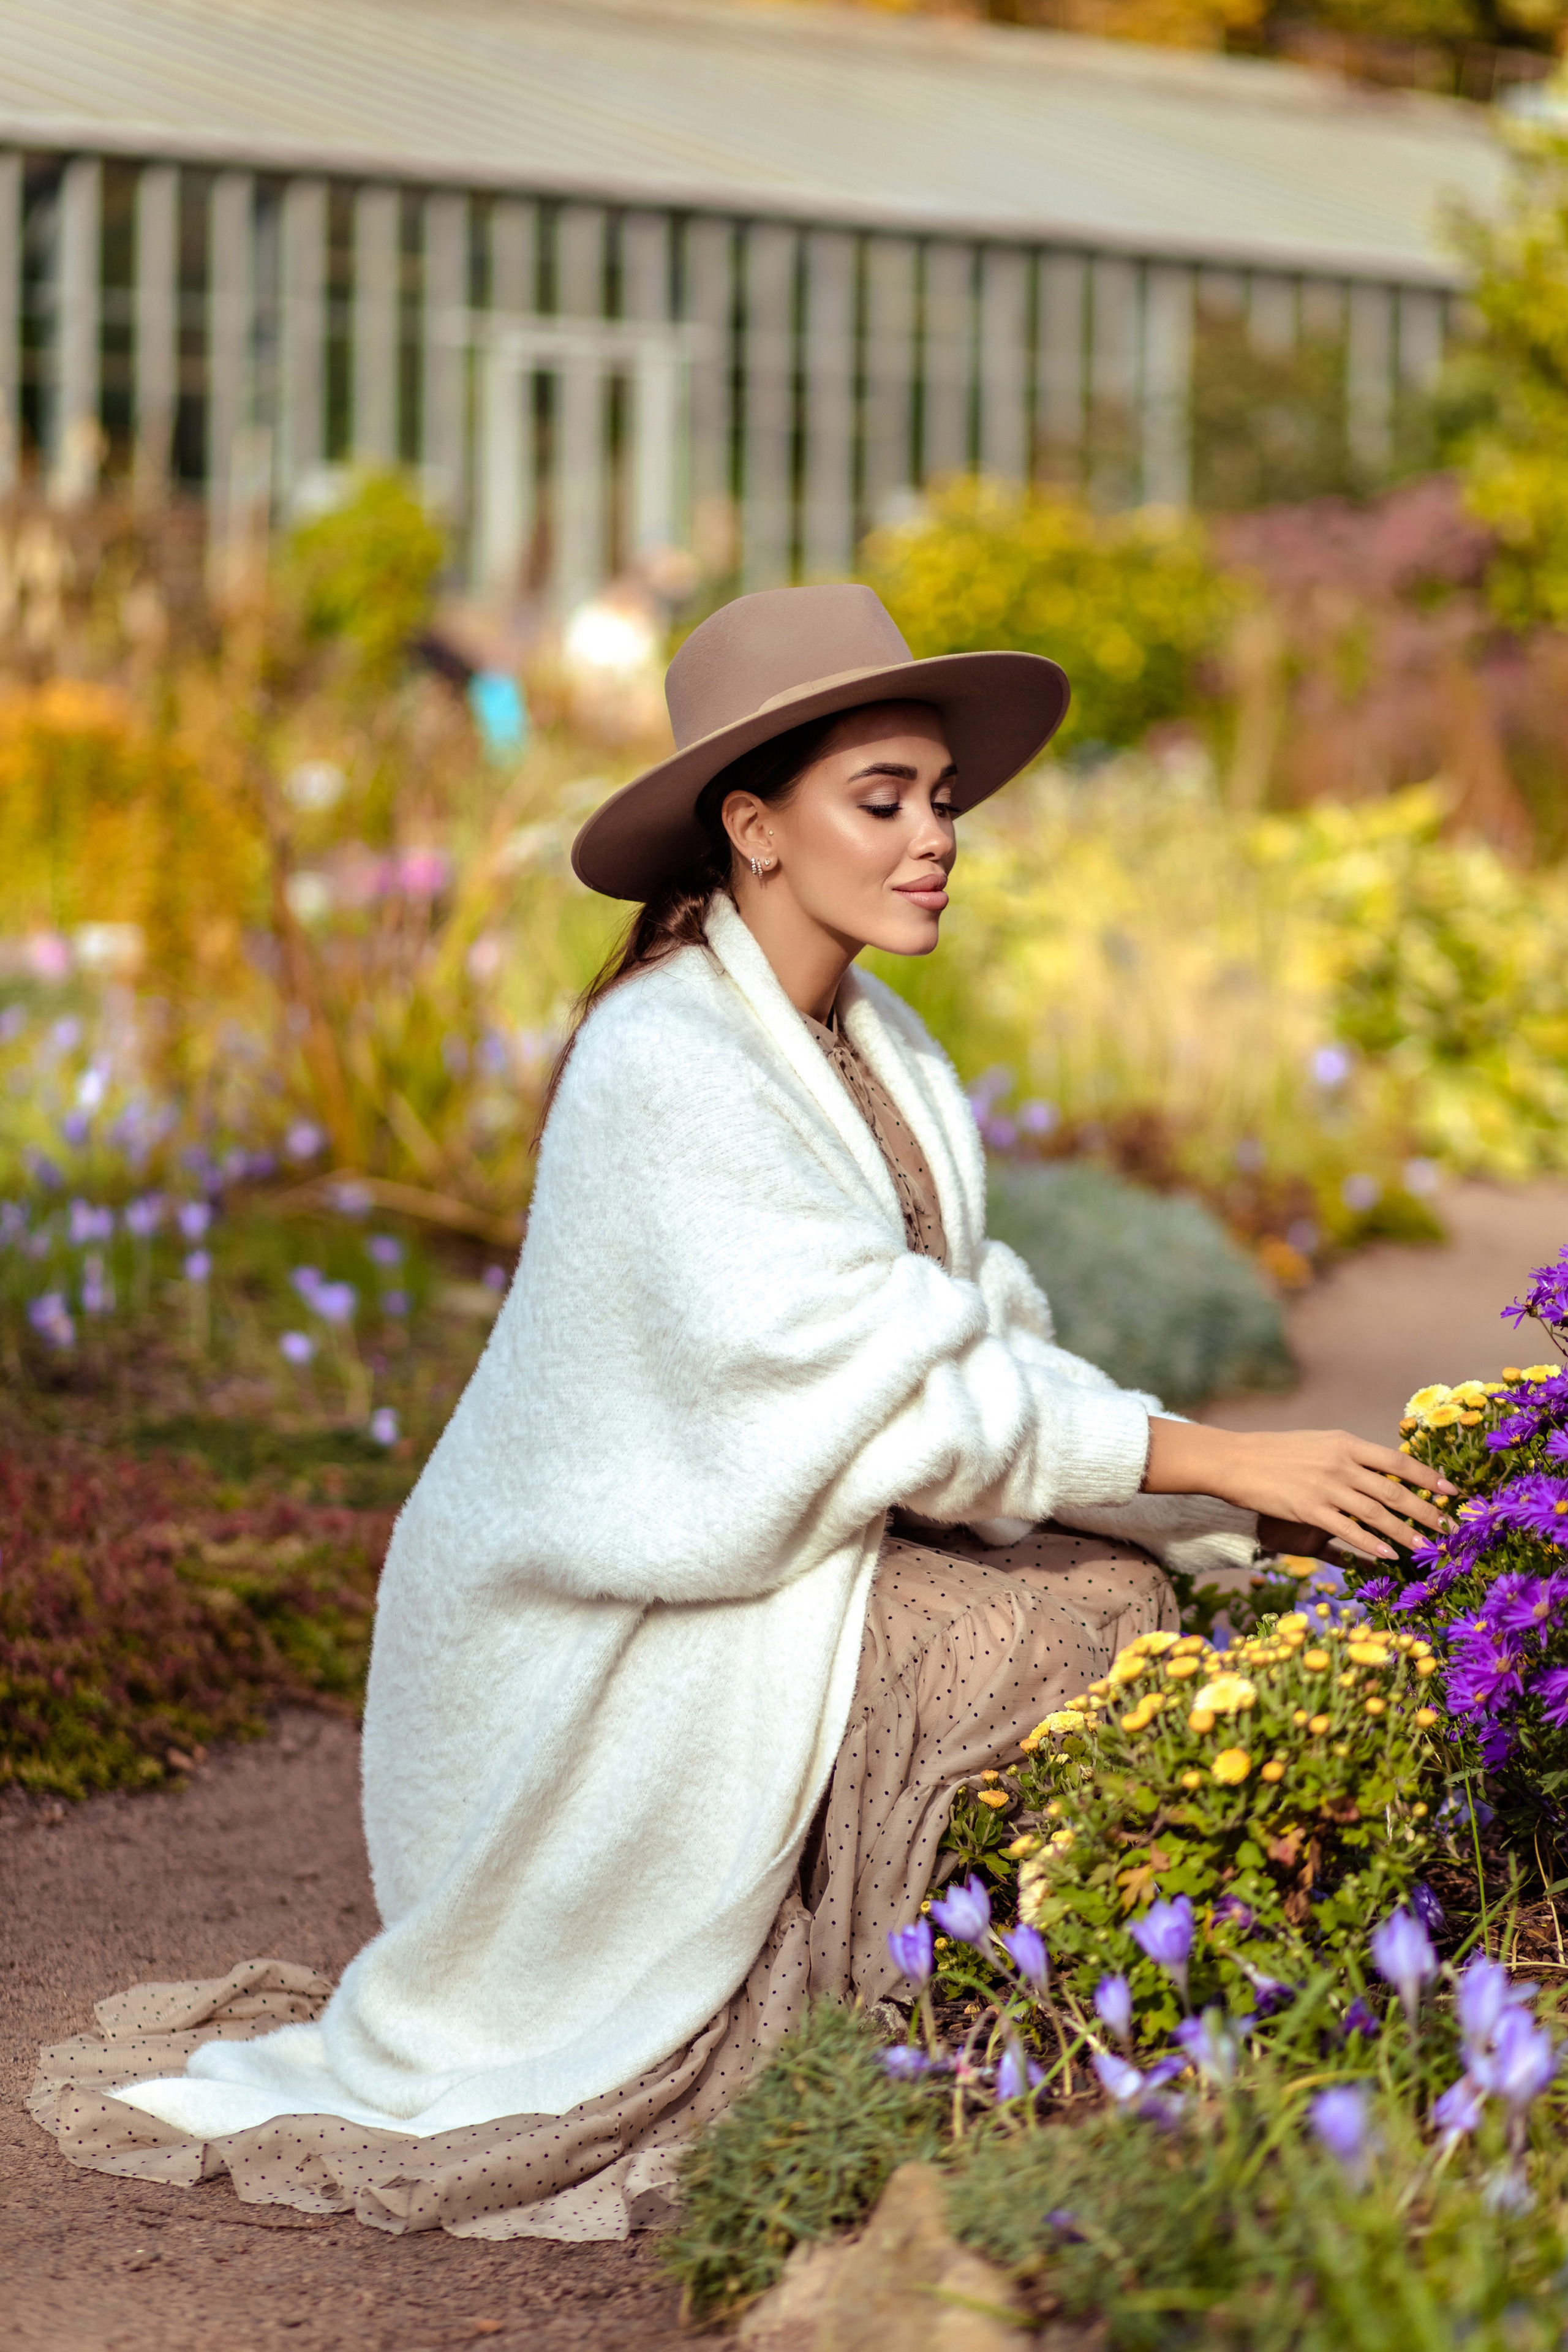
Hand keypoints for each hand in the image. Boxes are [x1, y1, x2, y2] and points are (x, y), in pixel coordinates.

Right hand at [1144, 1419, 1457, 1562]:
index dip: (1428, 1476)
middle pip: (1395, 1490)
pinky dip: (1371, 1544)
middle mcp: (1341, 1462)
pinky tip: (1387, 1555)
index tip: (1451, 1491)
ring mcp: (1326, 1487)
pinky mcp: (1309, 1509)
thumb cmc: (1276, 1452)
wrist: (1235, 1460)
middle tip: (1447, 1527)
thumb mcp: (1318, 1444)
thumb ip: (1349, 1458)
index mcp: (1346, 1443)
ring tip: (1426, 1547)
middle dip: (1425, 1510)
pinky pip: (1348, 1531)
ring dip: (1405, 1532)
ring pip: (1377, 1513)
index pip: (1397, 1460)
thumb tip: (1381, 1475)